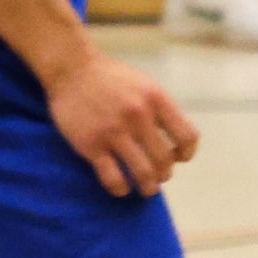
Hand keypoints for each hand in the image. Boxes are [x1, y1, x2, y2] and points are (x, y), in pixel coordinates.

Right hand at [45, 47, 202, 198]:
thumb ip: (159, 110)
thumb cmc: (110, 78)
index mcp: (156, 99)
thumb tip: (174, 140)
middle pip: (164, 160)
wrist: (71, 69)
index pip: (187, 136)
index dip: (186, 152)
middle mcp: (139, 116)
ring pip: (143, 173)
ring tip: (147, 188)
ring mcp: (114, 132)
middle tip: (159, 176)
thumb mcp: (144, 85)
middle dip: (164, 174)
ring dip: (148, 187)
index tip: (179, 157)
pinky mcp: (91, 145)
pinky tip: (121, 189)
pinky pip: (113, 178)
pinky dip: (121, 189)